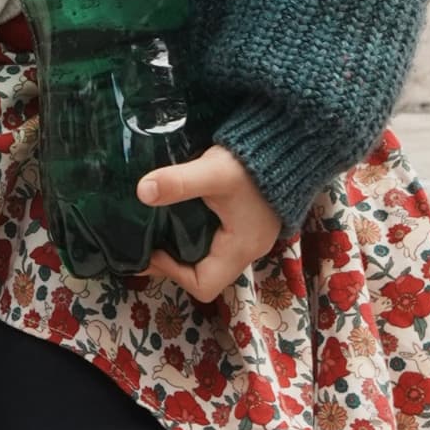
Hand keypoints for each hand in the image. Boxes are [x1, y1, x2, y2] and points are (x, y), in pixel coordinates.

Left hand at [137, 147, 280, 304]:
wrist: (287, 144)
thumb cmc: (252, 164)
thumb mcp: (213, 172)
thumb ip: (179, 182)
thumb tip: (142, 191)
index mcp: (240, 249)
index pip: (204, 285)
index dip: (174, 273)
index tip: (155, 249)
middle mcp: (247, 249)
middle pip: (206, 274)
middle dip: (175, 262)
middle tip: (150, 239)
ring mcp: (250, 235)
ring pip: (211, 256)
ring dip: (186, 247)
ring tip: (162, 225)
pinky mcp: (248, 220)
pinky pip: (218, 238)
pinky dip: (197, 232)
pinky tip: (184, 211)